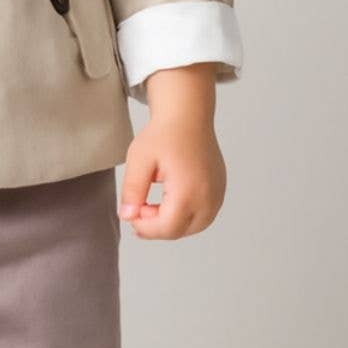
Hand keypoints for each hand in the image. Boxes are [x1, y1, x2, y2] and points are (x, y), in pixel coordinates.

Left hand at [118, 63, 225, 239]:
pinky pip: (202, 216)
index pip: (167, 228)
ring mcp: (217, 194)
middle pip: (180, 231)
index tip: (131, 213)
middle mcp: (209, 196)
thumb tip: (128, 216)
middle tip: (139, 207)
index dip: (145, 228)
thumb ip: (132, 191)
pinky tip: (168, 201)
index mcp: (189, 190)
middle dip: (156, 227)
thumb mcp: (139, 161)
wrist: (187, 116)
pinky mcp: (219, 190)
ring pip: (193, 227)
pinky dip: (184, 216)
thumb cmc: (164, 134)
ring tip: (152, 205)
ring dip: (171, 223)